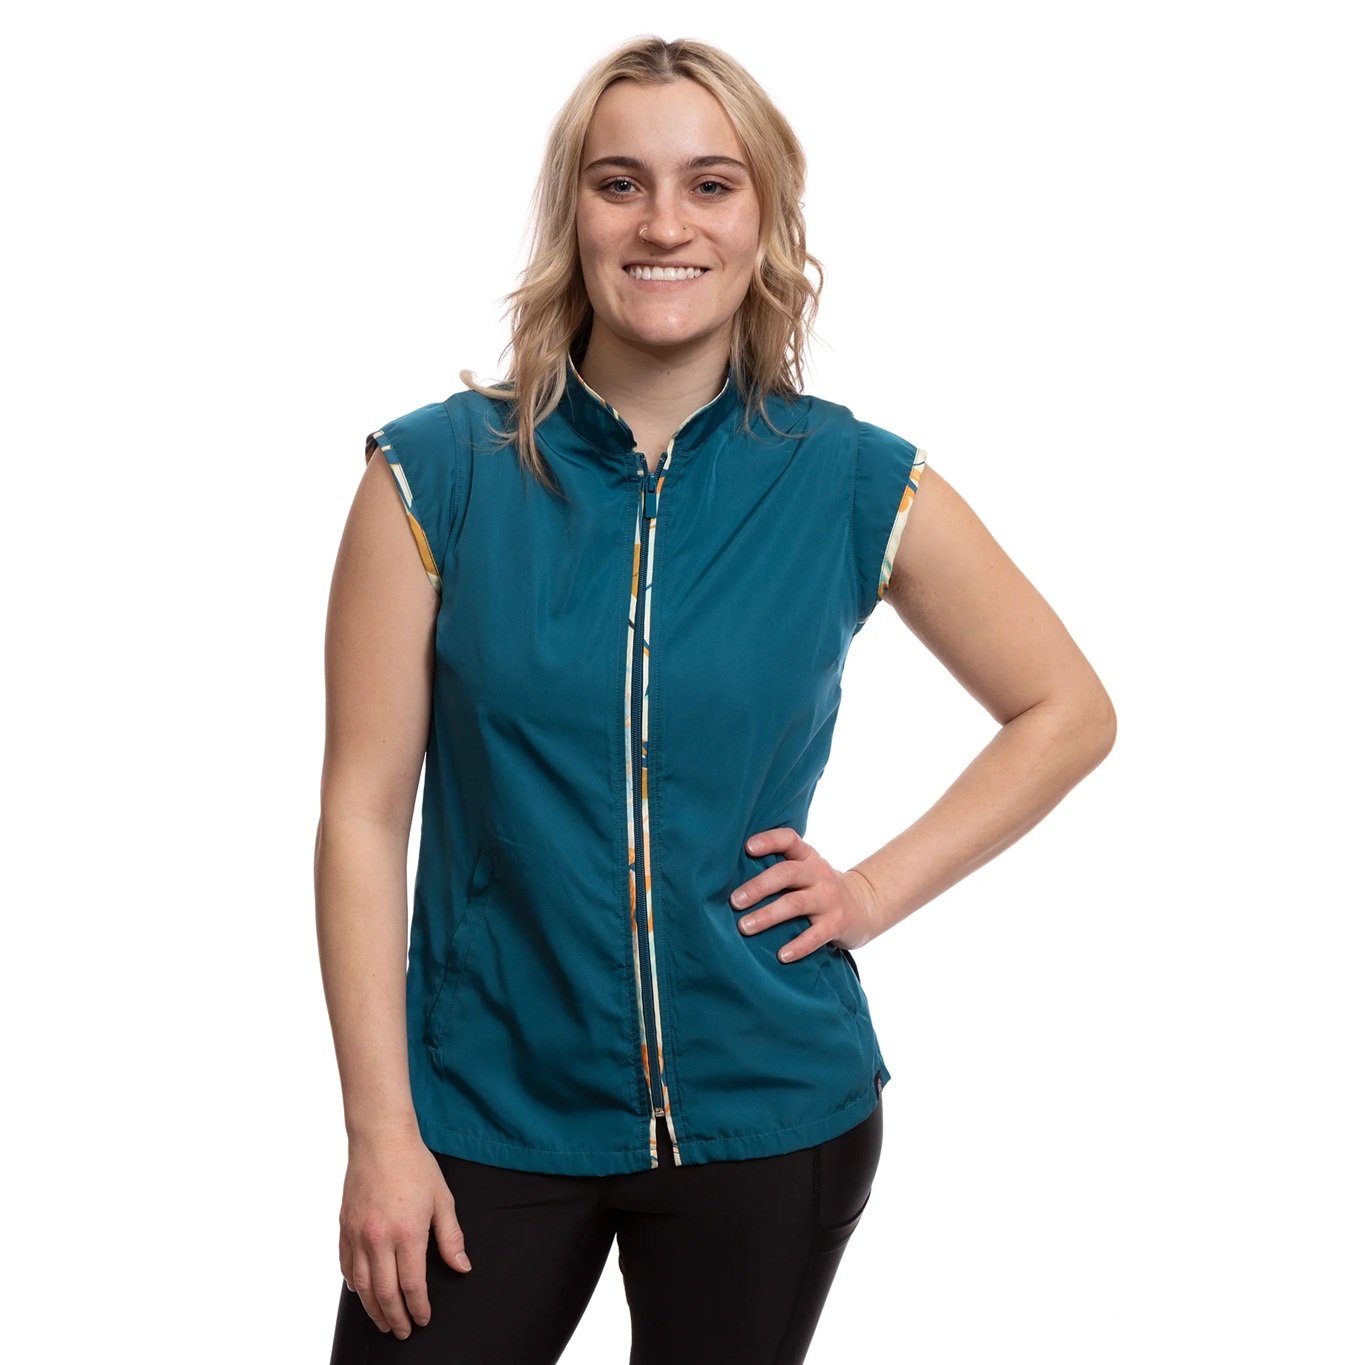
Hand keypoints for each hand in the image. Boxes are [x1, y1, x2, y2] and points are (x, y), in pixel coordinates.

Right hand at [338, 1128, 471, 1339]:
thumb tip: (462, 1266)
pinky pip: (346, 1266)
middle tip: (403, 1332)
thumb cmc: (415, 1166)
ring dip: (373, 1309)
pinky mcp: (344, 1227)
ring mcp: (358, 1234)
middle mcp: (378, 1239)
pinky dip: (354, 1285)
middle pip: (385, 1293)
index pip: (412, 1285)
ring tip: (383, 1322)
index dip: (418, 1307)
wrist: (381, 1139)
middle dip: (395, 1318)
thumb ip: (451, 1237)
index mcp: (407, 1233)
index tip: (424, 1319)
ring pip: (361, 1286)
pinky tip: (362, 1293)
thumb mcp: (442, 1199)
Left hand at [730, 828, 883, 961]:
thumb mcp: (806, 870)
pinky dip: (798, 946)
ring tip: (745, 927)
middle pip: (787, 873)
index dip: (769, 840)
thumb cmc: (819, 887)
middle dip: (759, 886)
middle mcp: (818, 873)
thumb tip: (727, 876)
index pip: (789, 840)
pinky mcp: (837, 923)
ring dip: (768, 915)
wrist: (865, 905)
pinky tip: (781, 955)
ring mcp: (829, 898)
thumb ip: (779, 869)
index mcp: (807, 857)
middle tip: (735, 900)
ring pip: (796, 903)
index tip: (748, 847)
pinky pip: (816, 935)